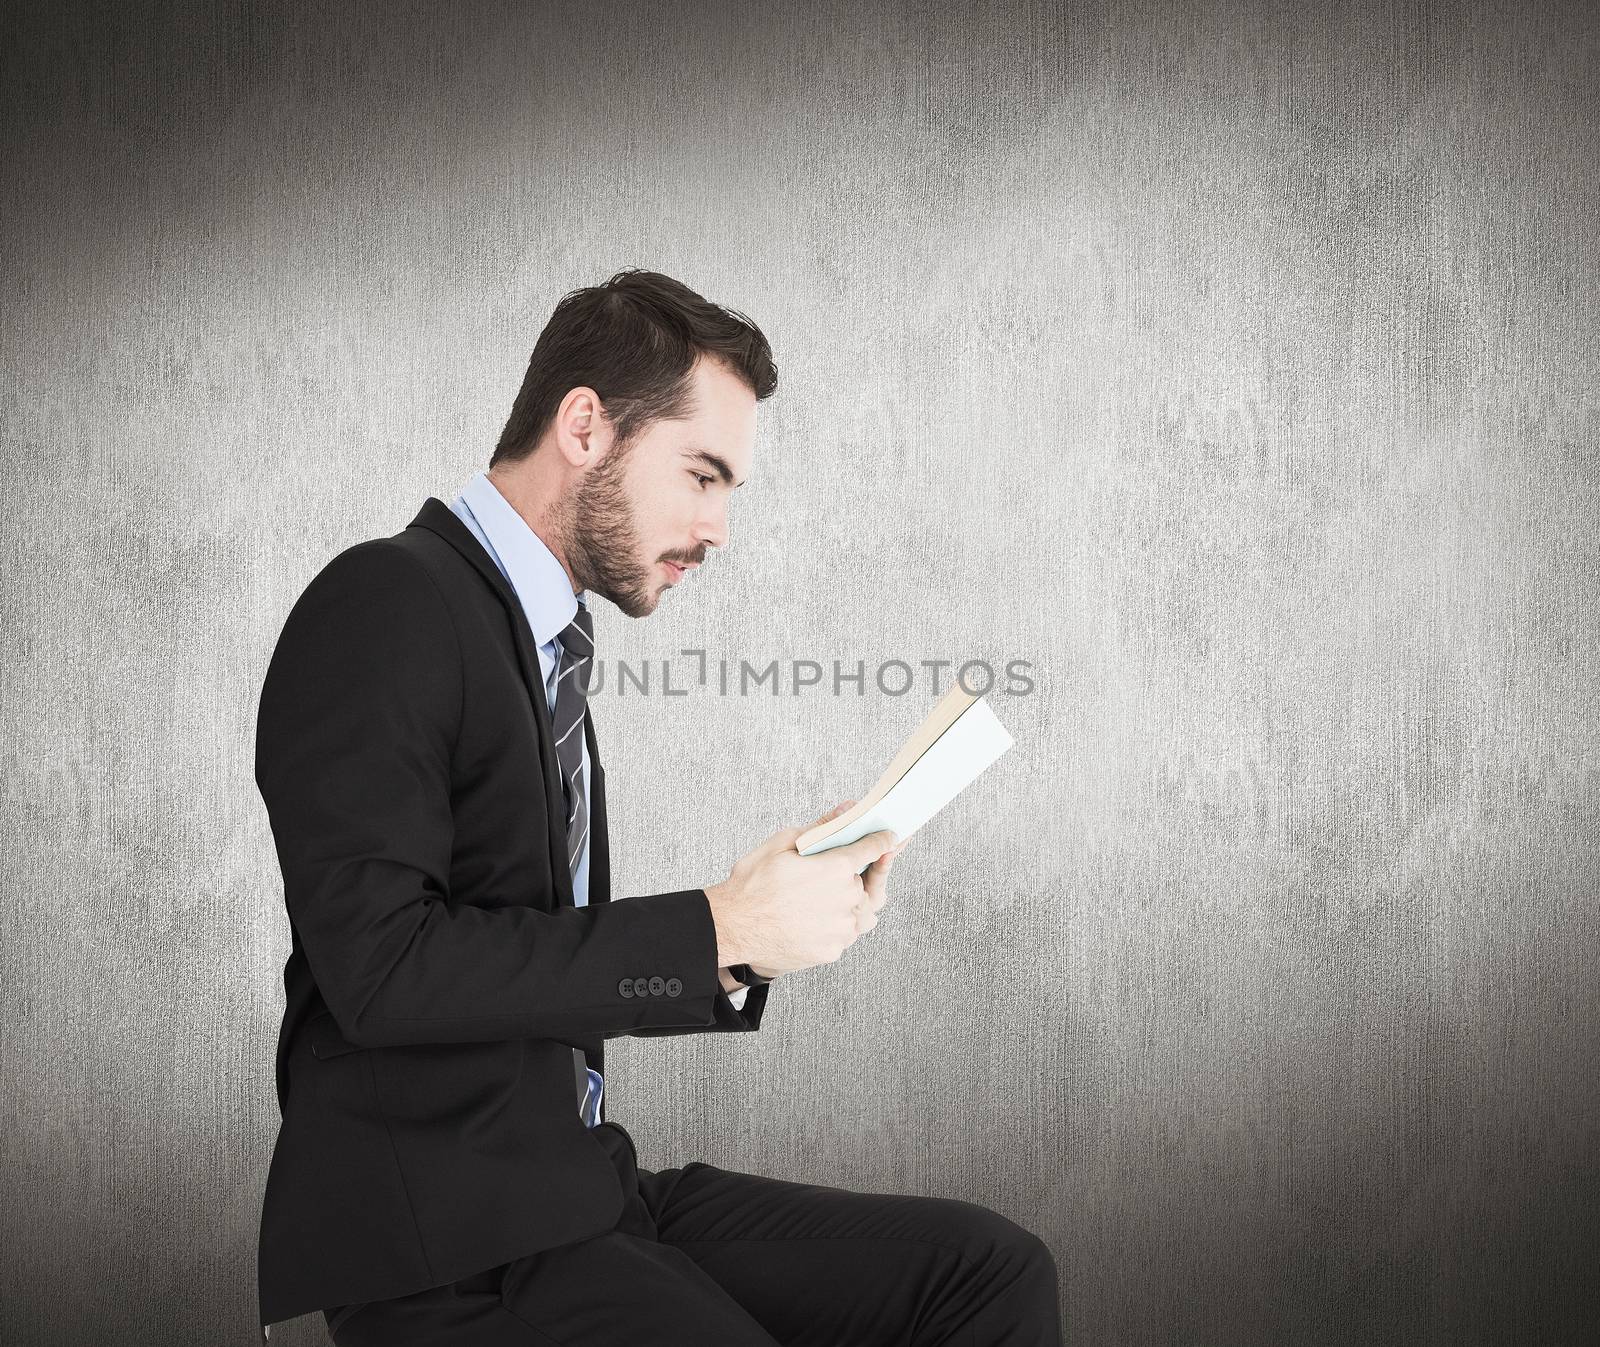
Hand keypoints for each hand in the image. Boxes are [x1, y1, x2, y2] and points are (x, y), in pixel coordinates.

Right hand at [705, 799, 897, 975]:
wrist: (732, 927)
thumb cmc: (752, 884)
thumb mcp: (783, 843)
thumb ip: (821, 827)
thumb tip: (846, 809)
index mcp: (836, 867)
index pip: (872, 849)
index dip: (881, 842)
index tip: (889, 840)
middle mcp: (846, 898)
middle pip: (864, 883)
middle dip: (854, 877)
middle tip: (833, 877)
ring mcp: (841, 928)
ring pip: (860, 912)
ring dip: (849, 904)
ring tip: (824, 900)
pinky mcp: (832, 950)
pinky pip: (845, 935)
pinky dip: (835, 926)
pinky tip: (813, 919)